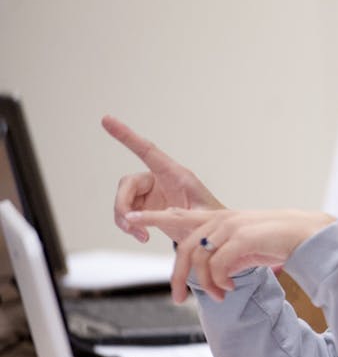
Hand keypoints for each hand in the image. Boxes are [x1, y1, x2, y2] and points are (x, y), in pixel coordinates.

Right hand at [103, 115, 223, 243]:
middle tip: (129, 224)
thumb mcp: (202, 218)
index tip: (107, 119)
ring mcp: (152, 194)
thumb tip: (147, 218)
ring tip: (138, 234)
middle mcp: (160, 180)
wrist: (213, 236)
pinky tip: (142, 236)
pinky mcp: (147, 207)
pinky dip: (129, 226)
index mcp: (176, 175)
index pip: (147, 151)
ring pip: (124, 199)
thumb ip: (178, 215)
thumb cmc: (213, 221)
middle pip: (128, 183)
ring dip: (125, 218)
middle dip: (123, 204)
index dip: (127, 135)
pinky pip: (127, 213)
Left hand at [124, 207, 335, 301]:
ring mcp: (230, 227)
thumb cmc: (278, 242)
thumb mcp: (245, 248)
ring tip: (218, 297)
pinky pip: (217, 265)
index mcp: (219, 219)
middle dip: (178, 277)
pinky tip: (228, 289)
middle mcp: (221, 219)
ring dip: (205, 285)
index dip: (154, 217)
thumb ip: (224, 255)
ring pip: (199, 259)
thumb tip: (211, 274)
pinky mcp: (242, 238)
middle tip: (178, 299)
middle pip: (184, 249)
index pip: (179, 217)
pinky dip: (219, 282)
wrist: (306, 235)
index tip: (130, 218)